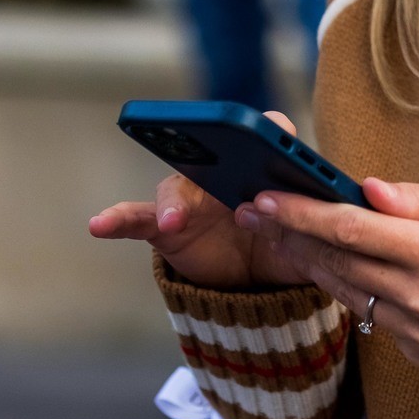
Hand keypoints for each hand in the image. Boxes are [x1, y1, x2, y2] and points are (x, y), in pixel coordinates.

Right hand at [88, 111, 313, 291]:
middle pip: (215, 154)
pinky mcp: (165, 225)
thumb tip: (320, 220)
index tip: (273, 137)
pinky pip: (137, 219)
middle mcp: (225, 172)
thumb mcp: (312, 239)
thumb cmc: (289, 246)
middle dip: (211, 153)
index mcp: (266, 167)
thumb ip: (314, 225)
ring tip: (171, 220)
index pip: (270, 135)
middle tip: (213, 161)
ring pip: (177, 188)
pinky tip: (98, 225)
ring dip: (174, 203)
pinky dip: (117, 220)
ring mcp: (192, 197)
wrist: (259, 284)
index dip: (271, 135)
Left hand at [232, 177, 418, 371]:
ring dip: (311, 265)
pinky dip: (353, 292)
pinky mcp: (418, 355)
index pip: (351, 228)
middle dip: (291, 237)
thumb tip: (361, 189)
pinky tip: (336, 271)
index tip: (265, 199)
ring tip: (281, 239)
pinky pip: (372, 318)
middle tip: (254, 216)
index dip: (301, 213)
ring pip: (347, 294)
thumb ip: (414, 199)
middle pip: (338, 263)